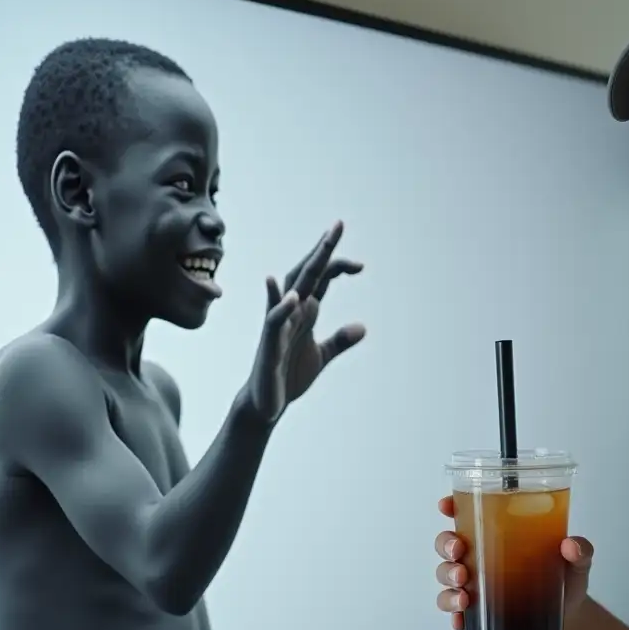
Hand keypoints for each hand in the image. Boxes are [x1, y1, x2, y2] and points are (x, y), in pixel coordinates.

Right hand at [248, 221, 365, 422]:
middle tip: (339, 226)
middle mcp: (291, 312)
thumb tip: (362, 327)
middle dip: (322, 250)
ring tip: (324, 248)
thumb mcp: (321, 356)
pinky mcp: (270, 345)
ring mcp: (279, 326)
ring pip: (291, 289)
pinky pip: (274, 322)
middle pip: (306, 273)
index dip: (337, 266)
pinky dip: (282, 307)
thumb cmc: (287, 376)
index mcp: (305, 312)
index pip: (320, 279)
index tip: (360, 264)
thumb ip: (340, 340)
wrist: (266, 404)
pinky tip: (295, 296)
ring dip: (307, 268)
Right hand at [433, 494, 593, 629]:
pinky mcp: (479, 610)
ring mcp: (476, 583)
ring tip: (464, 589)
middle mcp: (481, 555)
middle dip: (446, 545)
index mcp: (499, 533)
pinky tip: (461, 618)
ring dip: (448, 580)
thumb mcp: (578, 561)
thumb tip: (570, 545)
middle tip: (459, 552)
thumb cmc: (567, 579)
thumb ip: (581, 550)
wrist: (570, 617)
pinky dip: (454, 614)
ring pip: (445, 576)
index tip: (446, 505)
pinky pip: (455, 610)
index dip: (451, 506)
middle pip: (447, 543)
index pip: (467, 512)